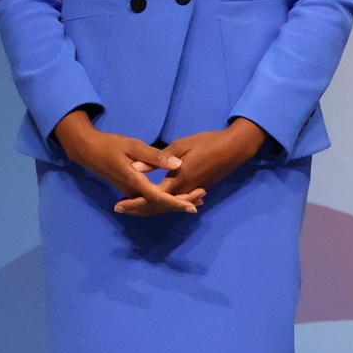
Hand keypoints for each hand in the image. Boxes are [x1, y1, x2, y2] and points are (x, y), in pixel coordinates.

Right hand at [53, 108, 202, 215]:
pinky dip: (164, 200)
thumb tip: (177, 164)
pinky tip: (178, 196)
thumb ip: (154, 156)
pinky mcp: (130, 189)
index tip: (192, 206)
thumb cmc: (110, 145)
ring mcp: (130, 192)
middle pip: (159, 204)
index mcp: (134, 181)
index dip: (176, 203)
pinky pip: (149, 199)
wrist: (87, 150)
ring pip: (154, 204)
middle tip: (201, 200)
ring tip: (196, 200)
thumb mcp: (133, 145)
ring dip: (174, 203)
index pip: (158, 198)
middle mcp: (132, 190)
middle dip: (180, 204)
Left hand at [114, 119, 265, 214]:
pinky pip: (177, 201)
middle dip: (138, 209)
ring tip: (133, 206)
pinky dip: (163, 204)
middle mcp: (185, 190)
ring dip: (150, 208)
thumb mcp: (180, 146)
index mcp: (178, 180)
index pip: (151, 198)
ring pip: (168, 206)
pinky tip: (155, 201)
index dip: (134, 203)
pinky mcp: (198, 189)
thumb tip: (135, 169)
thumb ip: (157, 159)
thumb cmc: (207, 142)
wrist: (234, 148)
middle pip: (158, 207)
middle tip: (120, 209)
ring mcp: (192, 191)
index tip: (118, 205)